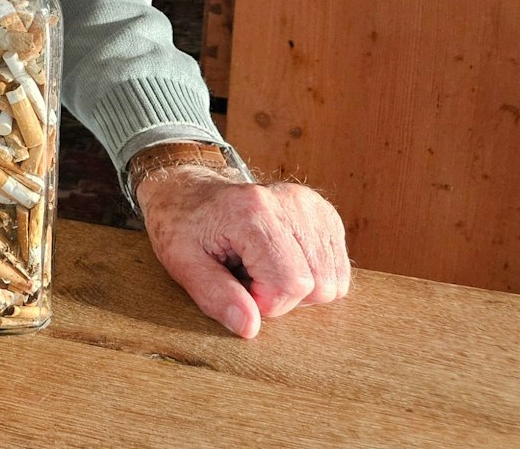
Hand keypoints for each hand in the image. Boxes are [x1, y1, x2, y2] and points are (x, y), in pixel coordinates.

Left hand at [138, 164, 351, 338]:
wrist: (190, 191)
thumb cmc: (183, 225)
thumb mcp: (181, 262)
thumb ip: (214, 295)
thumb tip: (250, 327)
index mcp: (253, 211)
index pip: (290, 284)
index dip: (264, 302)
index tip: (237, 287)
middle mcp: (291, 202)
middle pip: (319, 286)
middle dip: (282, 297)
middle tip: (247, 276)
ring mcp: (312, 206)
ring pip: (333, 282)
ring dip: (298, 288)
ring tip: (260, 267)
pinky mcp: (324, 214)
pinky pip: (337, 270)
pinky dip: (310, 276)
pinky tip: (279, 260)